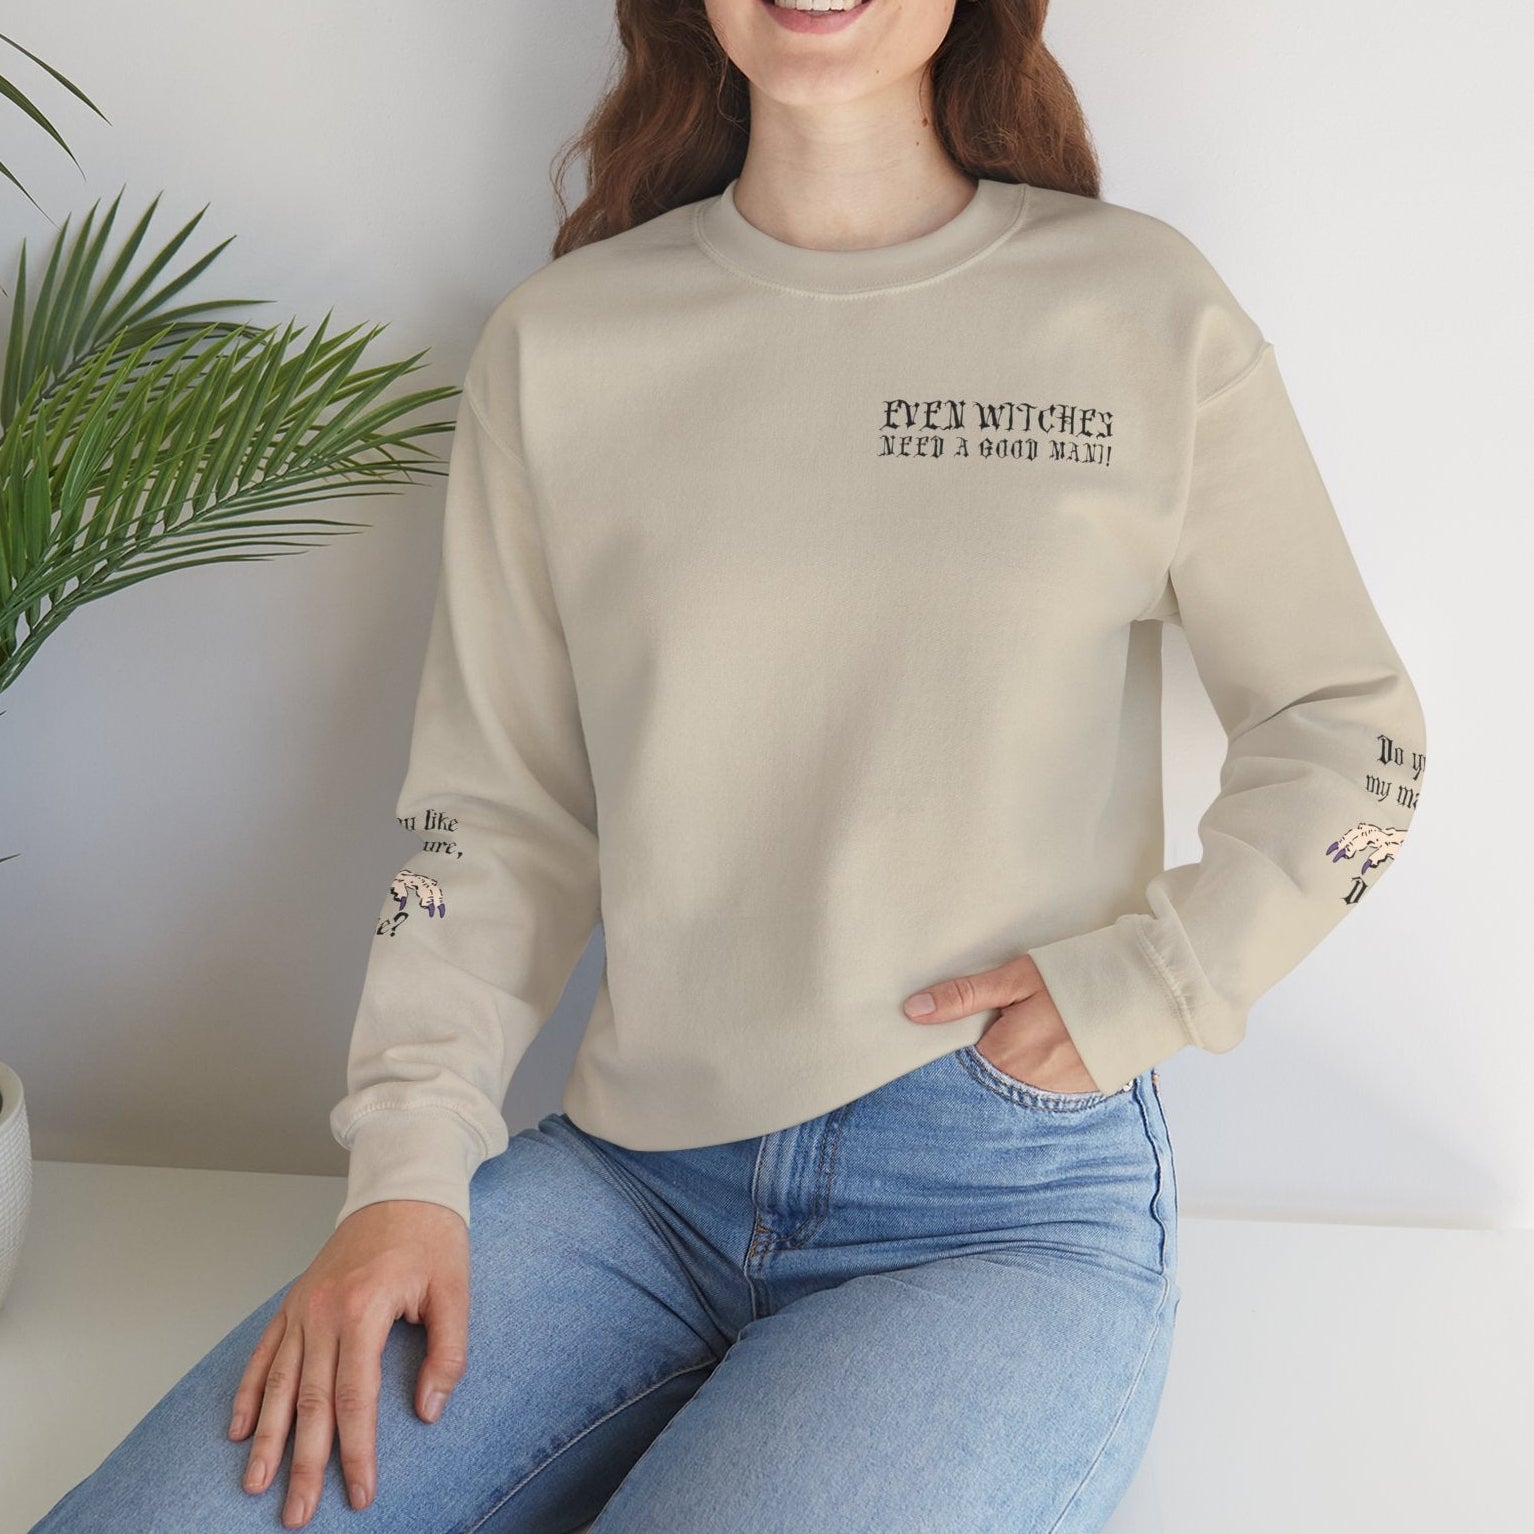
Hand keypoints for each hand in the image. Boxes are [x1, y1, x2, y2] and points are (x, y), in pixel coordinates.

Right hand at [227, 1198, 469, 1528]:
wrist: (403, 1185)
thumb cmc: (432, 1236)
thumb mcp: (455, 1291)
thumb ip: (447, 1353)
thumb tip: (428, 1411)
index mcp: (364, 1309)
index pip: (355, 1398)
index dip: (356, 1451)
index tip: (359, 1493)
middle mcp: (324, 1311)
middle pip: (309, 1401)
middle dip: (302, 1462)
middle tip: (297, 1513)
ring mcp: (304, 1306)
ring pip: (277, 1383)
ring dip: (266, 1437)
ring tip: (255, 1484)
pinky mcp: (296, 1300)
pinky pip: (264, 1351)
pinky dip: (249, 1391)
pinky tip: (239, 1428)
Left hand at [903, 952, 1099, 1093]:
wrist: (1146, 992)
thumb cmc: (1075, 978)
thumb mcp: (1016, 979)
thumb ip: (964, 996)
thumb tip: (913, 1011)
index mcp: (1005, 1056)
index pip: (957, 1069)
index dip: (951, 1054)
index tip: (950, 1039)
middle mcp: (1027, 1086)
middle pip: (987, 1081)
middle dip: (981, 1064)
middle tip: (1000, 1032)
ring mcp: (1057, 1095)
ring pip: (1016, 1088)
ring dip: (1011, 1071)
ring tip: (1028, 1039)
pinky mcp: (1081, 1095)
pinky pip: (1046, 1092)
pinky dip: (1039, 1076)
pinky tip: (1049, 1052)